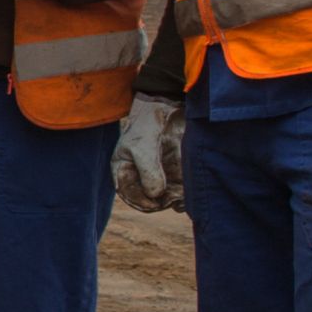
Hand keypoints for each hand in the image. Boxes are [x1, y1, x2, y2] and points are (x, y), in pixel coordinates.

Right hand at [113, 95, 184, 212]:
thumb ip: (148, 171)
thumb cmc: (148, 124)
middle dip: (159, 202)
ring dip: (173, 200)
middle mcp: (140, 176)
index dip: (140, 202)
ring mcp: (158, 176)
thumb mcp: (143, 146)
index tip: (155, 202)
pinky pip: (178, 192)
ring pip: (164, 198)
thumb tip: (155, 195)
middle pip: (148, 200)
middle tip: (171, 199)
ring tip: (180, 195)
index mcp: (124, 169)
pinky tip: (186, 194)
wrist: (171, 109)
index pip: (128, 194)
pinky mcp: (174, 174)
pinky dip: (183, 196)